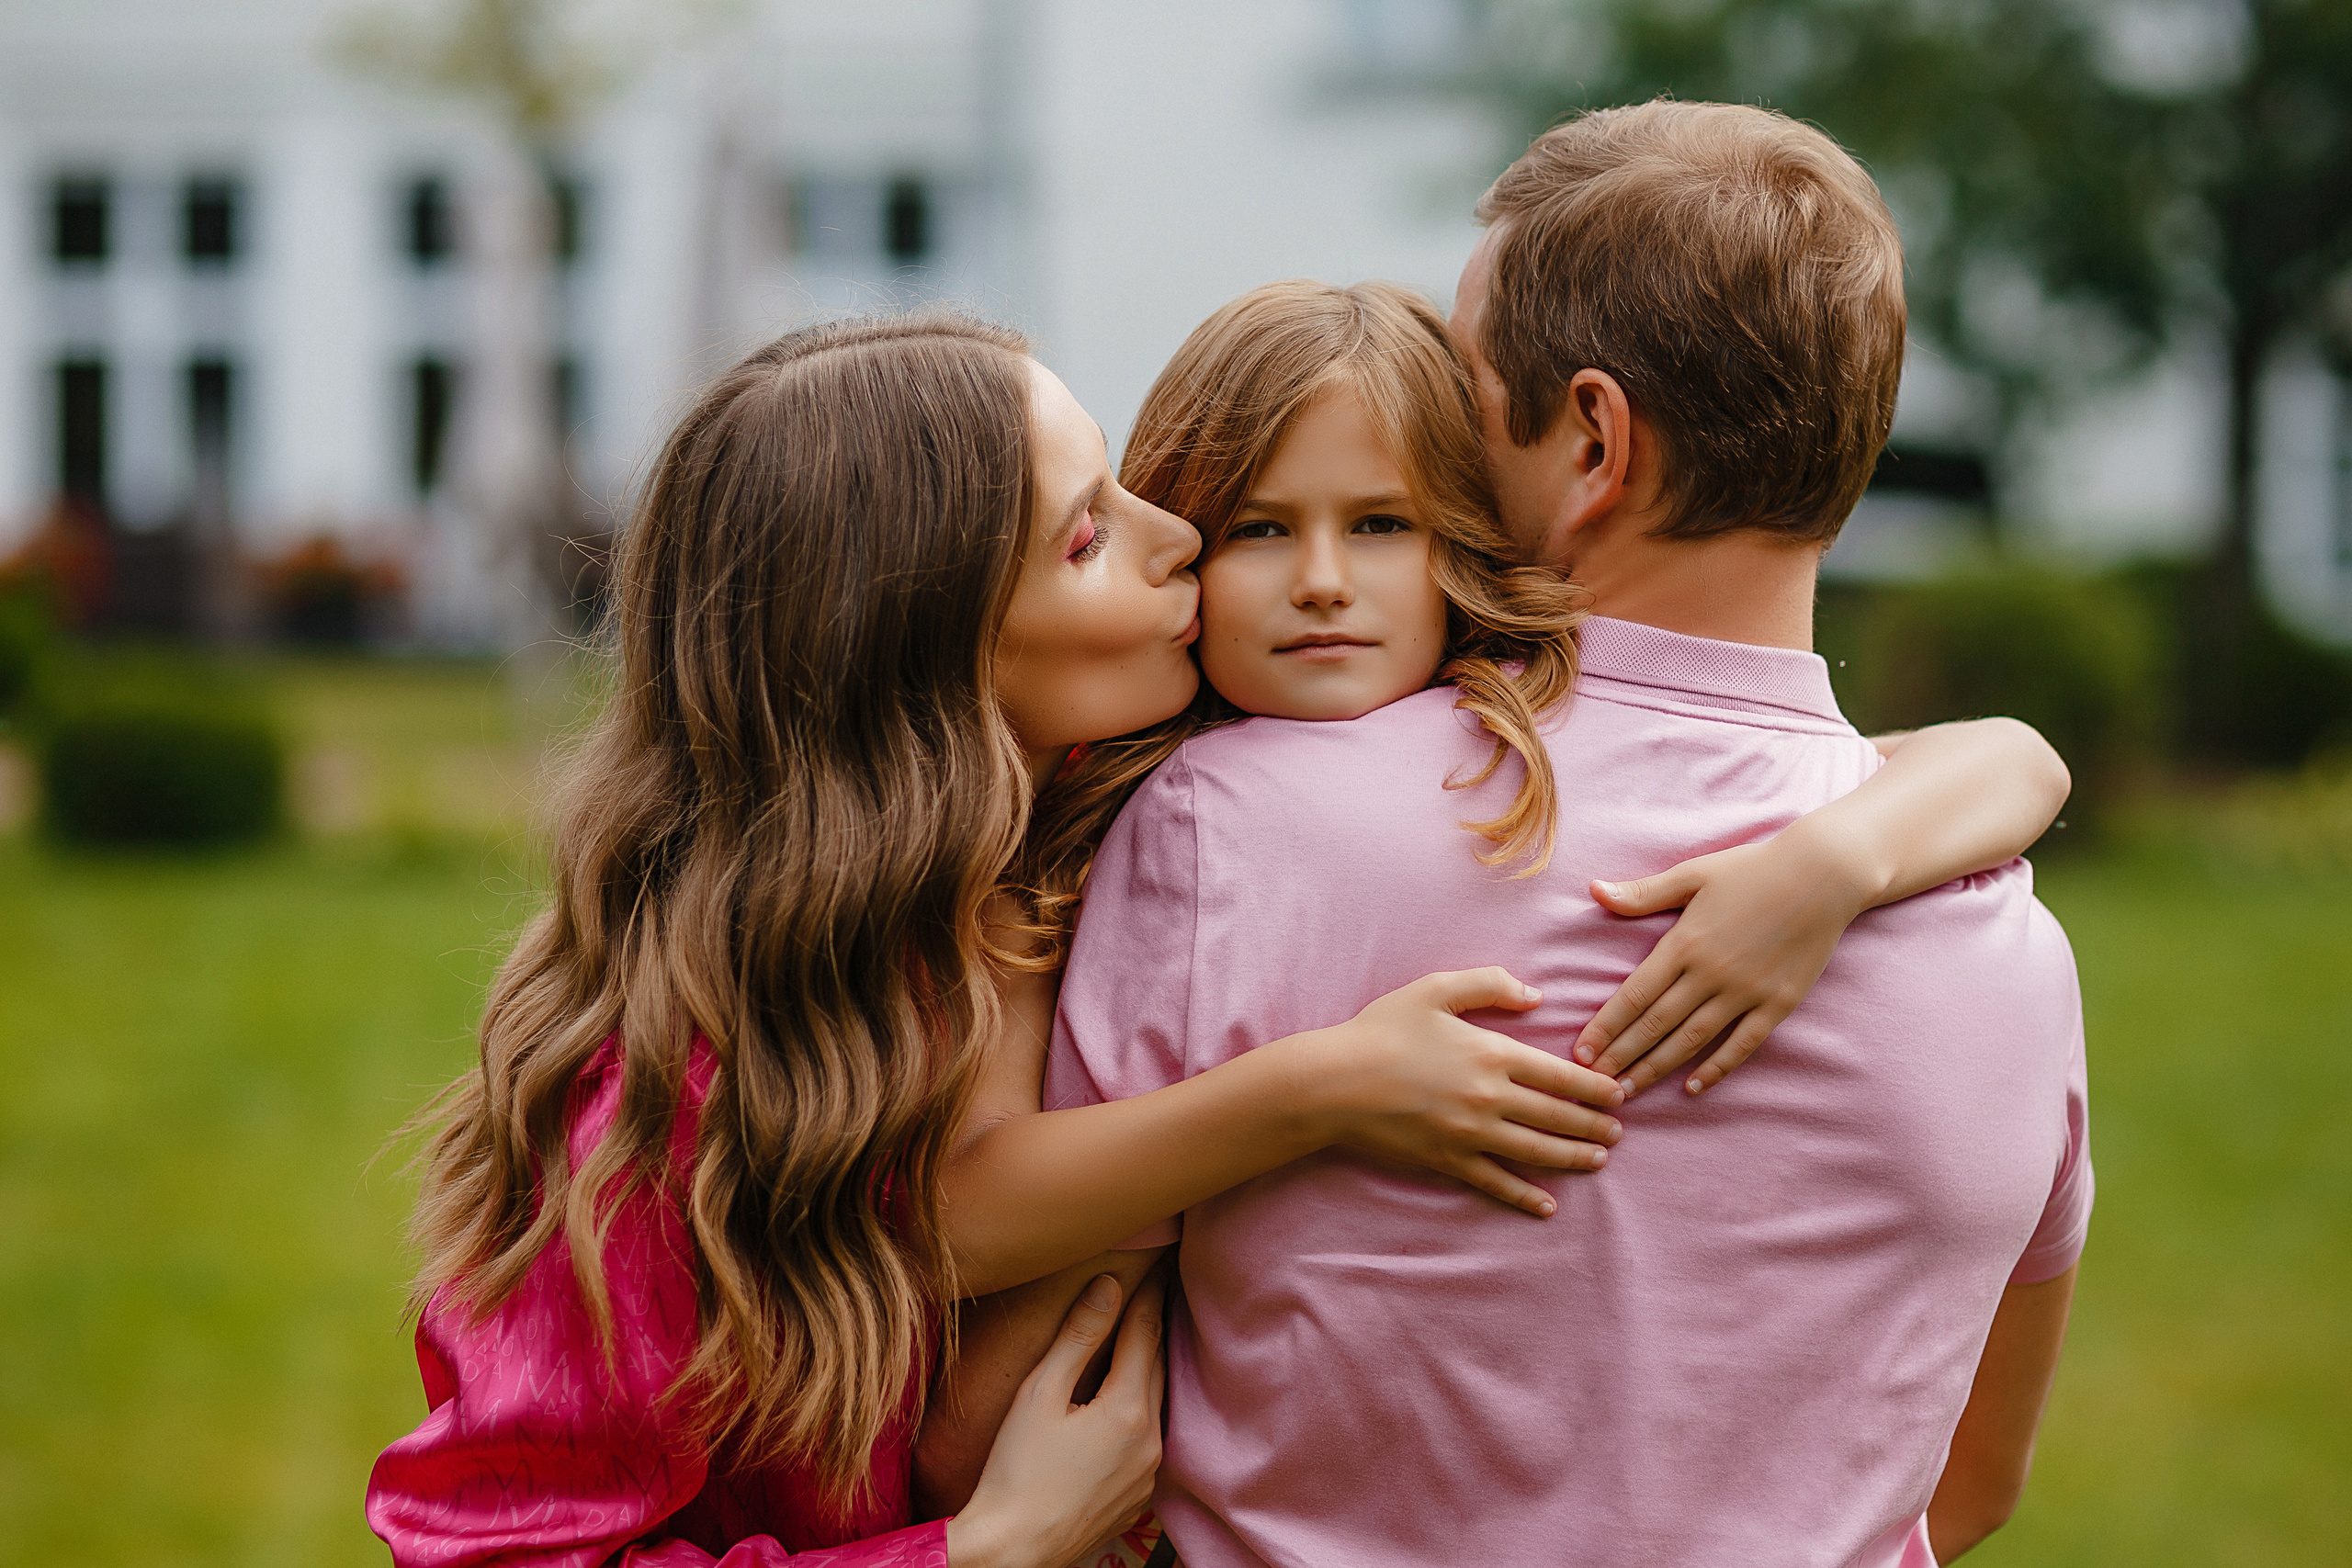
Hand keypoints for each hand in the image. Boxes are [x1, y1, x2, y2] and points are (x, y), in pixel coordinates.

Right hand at [946, 1273, 1165, 1567]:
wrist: (1013, 1550)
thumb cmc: (1016, 1471)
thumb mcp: (1040, 1393)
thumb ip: (1078, 1336)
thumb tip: (1109, 1285)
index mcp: (1127, 1410)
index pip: (1145, 1335)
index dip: (1145, 1299)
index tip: (1151, 1269)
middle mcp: (1150, 1442)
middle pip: (1156, 1368)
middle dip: (1152, 1329)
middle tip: (1153, 1293)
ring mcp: (1147, 1474)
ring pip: (1156, 1405)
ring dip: (1149, 1371)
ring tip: (1141, 1340)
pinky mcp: (1137, 1497)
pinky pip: (1149, 1441)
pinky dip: (1141, 1412)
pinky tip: (1125, 1404)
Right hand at [1296, 966, 1624, 1217]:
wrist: (1334, 1083)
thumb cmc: (1381, 1031)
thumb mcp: (1434, 989)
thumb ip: (1489, 984)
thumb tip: (1535, 996)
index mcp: (1493, 1053)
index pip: (1560, 1075)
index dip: (1595, 1087)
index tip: (1618, 1093)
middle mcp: (1490, 1098)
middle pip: (1557, 1116)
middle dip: (1593, 1126)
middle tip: (1619, 1132)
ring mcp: (1471, 1135)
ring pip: (1537, 1151)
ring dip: (1573, 1157)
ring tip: (1598, 1160)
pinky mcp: (1449, 1162)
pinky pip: (1497, 1183)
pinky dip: (1525, 1197)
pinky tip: (1547, 1205)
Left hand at [1575, 830, 1874, 1096]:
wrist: (1824, 874)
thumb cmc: (1753, 868)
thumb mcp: (1693, 874)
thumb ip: (1644, 893)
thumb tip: (1595, 891)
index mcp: (1685, 942)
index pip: (1635, 995)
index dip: (1606, 1027)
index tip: (1581, 1051)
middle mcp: (1711, 973)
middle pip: (1657, 1025)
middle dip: (1622, 1056)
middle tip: (1593, 1083)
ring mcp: (1746, 992)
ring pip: (1692, 1040)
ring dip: (1657, 1068)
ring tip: (1628, 1091)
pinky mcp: (1778, 1004)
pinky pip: (1741, 1044)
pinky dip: (1716, 1068)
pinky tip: (1692, 1087)